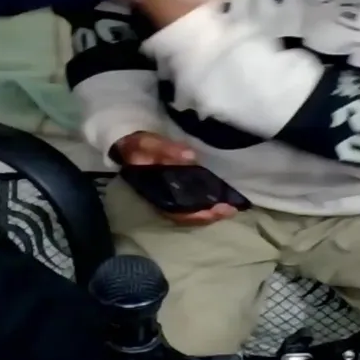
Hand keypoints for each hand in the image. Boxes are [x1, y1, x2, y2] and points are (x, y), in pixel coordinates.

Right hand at [114, 131, 238, 225]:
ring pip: (190, 213)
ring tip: (230, 208)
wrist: (129, 148)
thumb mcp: (149, 143)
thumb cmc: (139, 147)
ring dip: (210, 213)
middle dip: (209, 215)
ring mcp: (169, 198)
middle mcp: (163, 200)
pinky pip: (190, 205)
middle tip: (230, 210)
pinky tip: (220, 200)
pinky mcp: (174, 192)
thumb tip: (190, 156)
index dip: (196, 214)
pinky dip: (205, 205)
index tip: (216, 210)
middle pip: (187, 216)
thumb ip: (167, 148)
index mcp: (156, 192)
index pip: (177, 211)